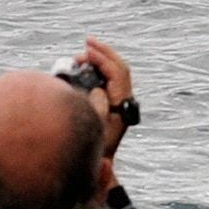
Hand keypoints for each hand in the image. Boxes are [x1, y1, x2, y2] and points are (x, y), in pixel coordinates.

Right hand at [76, 36, 136, 152]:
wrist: (98, 166)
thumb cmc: (94, 150)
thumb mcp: (94, 130)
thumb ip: (97, 109)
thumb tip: (98, 90)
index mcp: (122, 105)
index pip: (118, 74)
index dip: (104, 59)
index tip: (87, 51)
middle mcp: (124, 101)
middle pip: (120, 69)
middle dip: (105, 53)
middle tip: (87, 41)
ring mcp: (119, 102)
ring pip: (115, 73)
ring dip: (101, 59)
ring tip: (84, 52)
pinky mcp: (112, 105)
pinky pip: (108, 80)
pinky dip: (98, 69)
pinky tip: (85, 66)